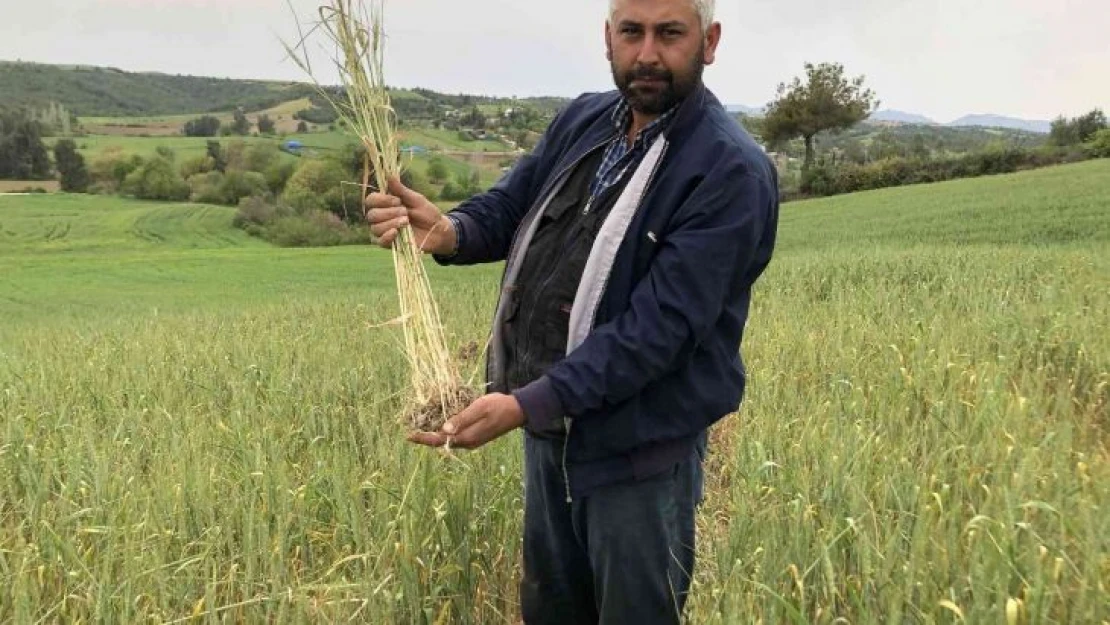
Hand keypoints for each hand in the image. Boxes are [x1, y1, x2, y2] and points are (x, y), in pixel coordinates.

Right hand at [364, 176, 456, 254]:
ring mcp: (384, 231)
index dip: (381, 200)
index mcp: (386, 204)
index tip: (397, 200)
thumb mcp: (416, 199)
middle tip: (406, 213)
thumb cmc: (427, 213)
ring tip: (406, 222)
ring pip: (375, 228)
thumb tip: (388, 174)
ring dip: (391, 224)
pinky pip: (378, 241)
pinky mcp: (389, 243)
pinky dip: (386, 236)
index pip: (371, 200)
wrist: (438, 231)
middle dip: (389, 213)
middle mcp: (382, 217)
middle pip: (371, 215)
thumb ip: (401, 190)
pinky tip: (396, 232)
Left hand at [409, 394, 524, 449]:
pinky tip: (442, 421)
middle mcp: (468, 442)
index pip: (439, 441)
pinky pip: (456, 435)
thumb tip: (444, 430)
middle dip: (427, 436)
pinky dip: (446, 430)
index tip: (409, 435)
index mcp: (467, 437)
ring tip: (423, 424)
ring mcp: (472, 440)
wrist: (518, 411)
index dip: (423, 438)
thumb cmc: (499, 407)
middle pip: (442, 442)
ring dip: (436, 433)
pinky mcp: (476, 436)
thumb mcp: (479, 408)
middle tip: (412, 429)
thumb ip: (462, 419)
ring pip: (449, 439)